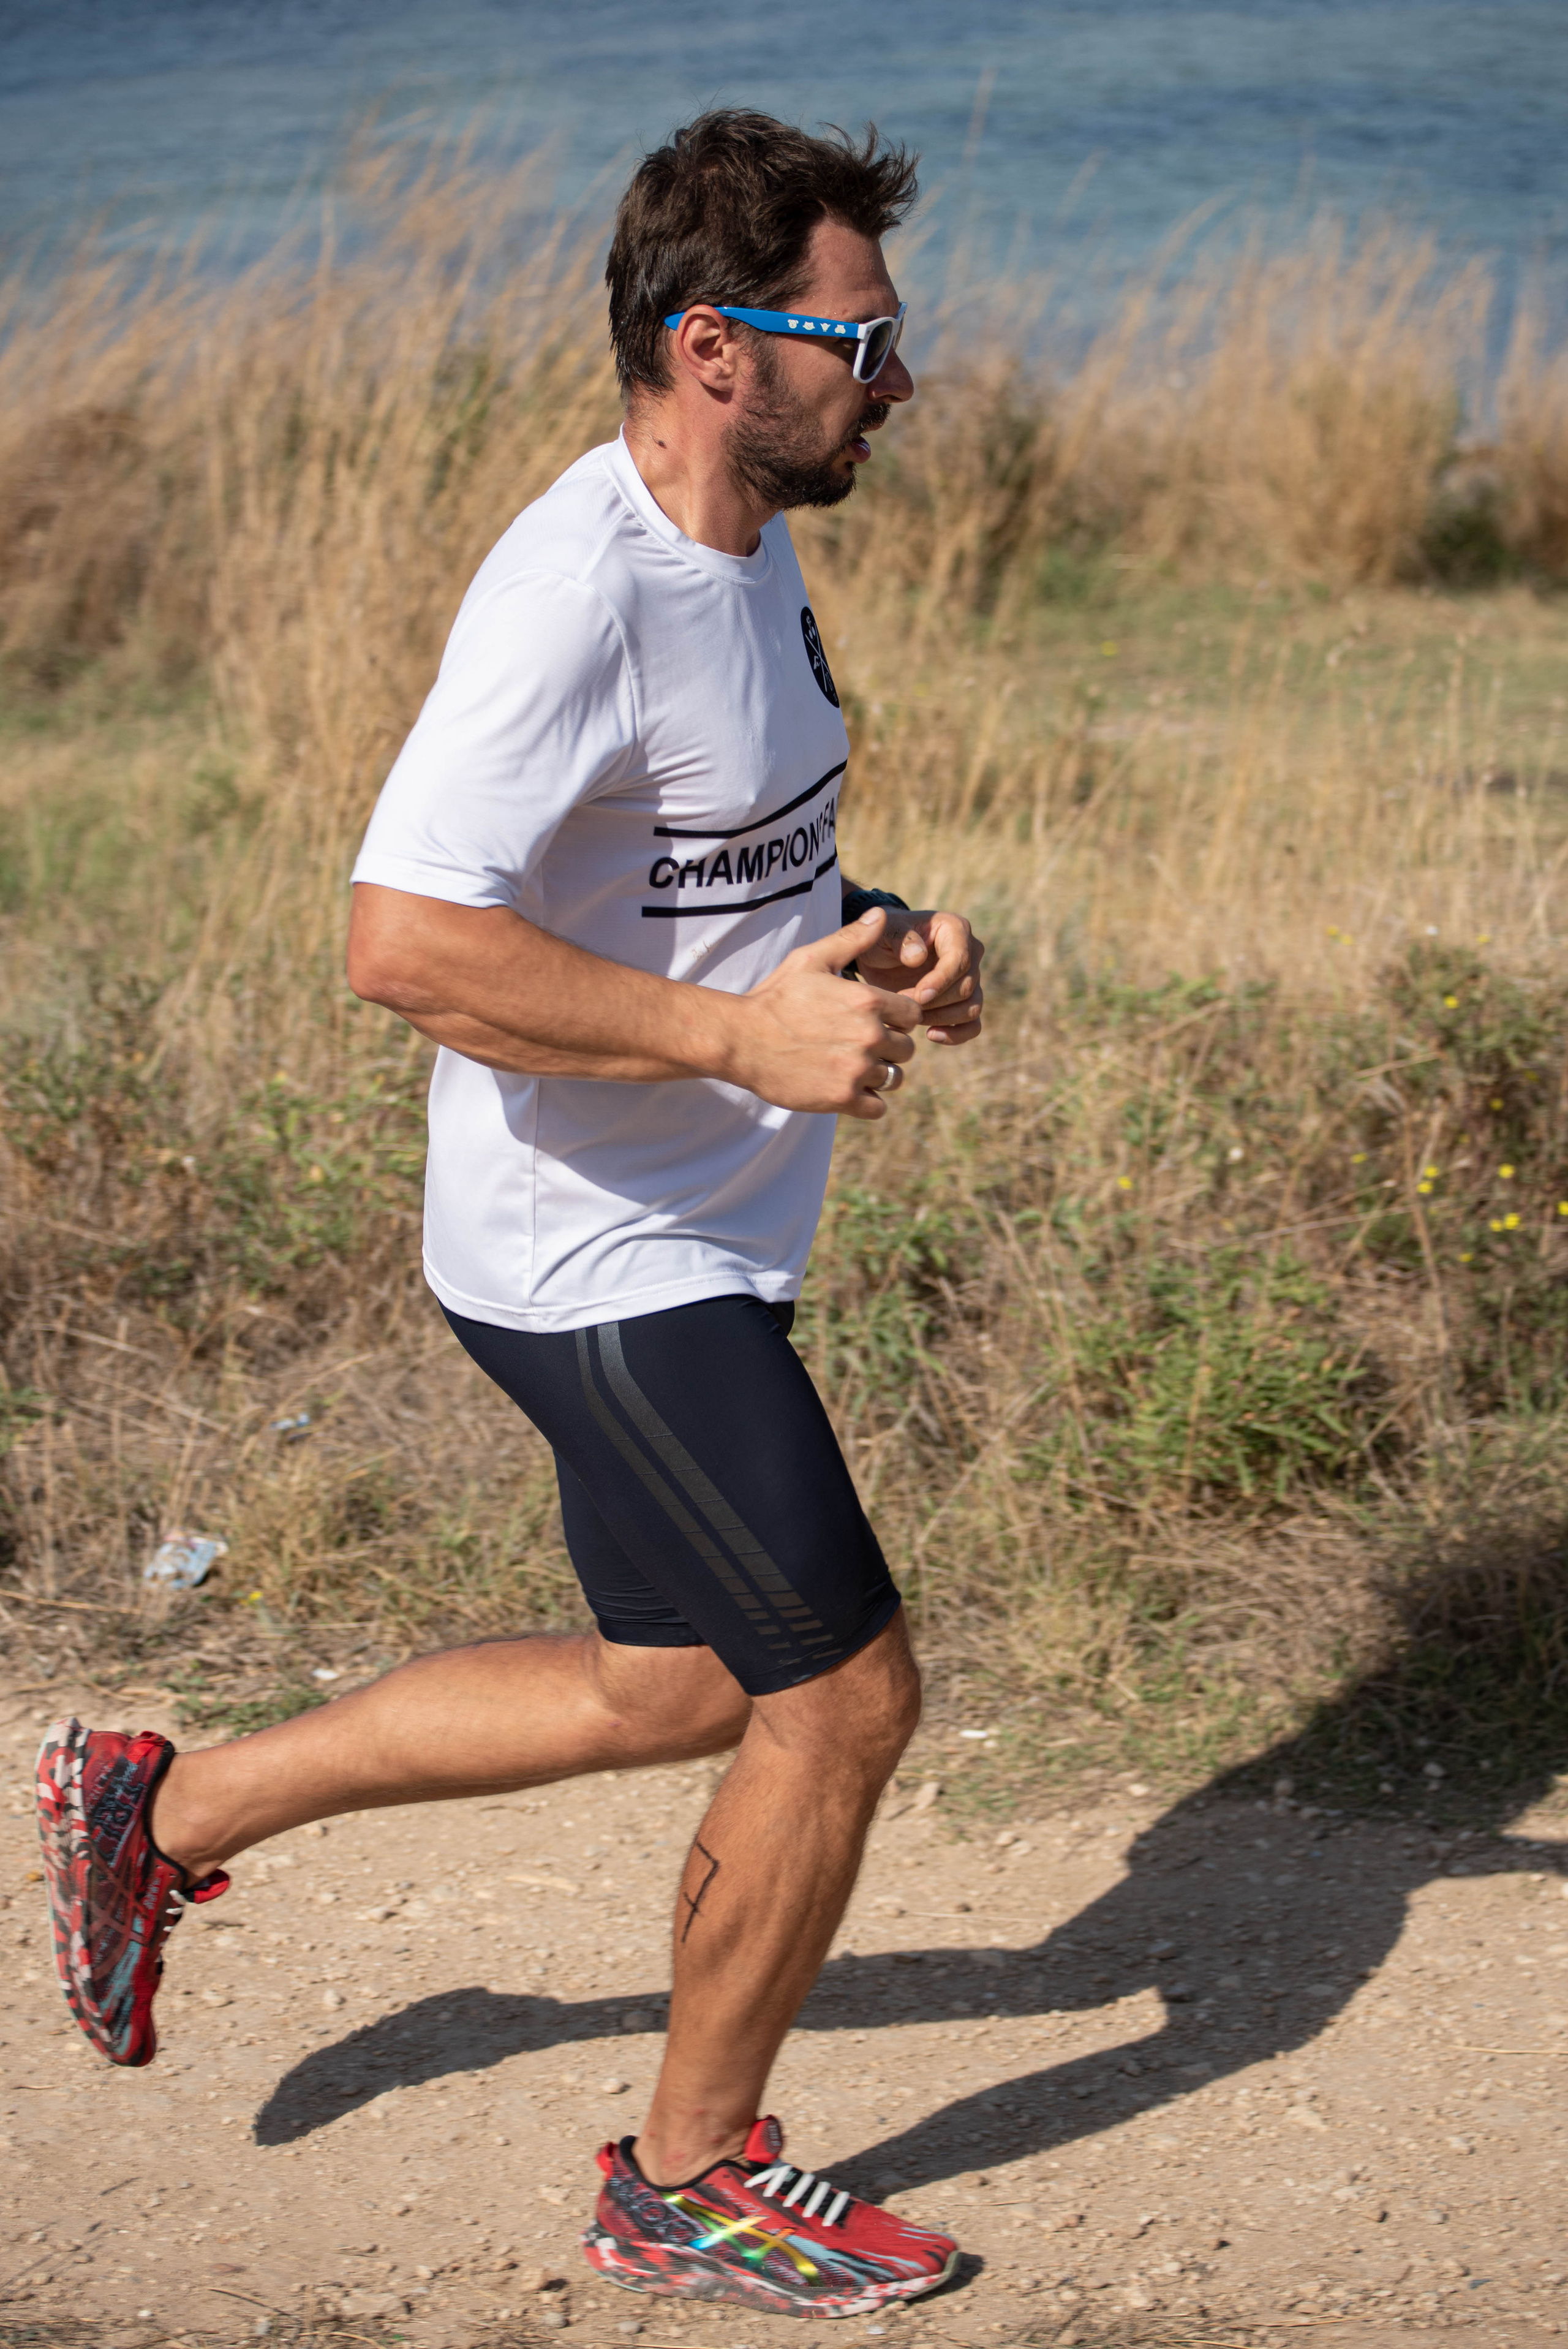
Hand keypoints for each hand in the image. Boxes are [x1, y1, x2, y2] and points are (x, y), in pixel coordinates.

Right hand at [726, 909, 919, 1118]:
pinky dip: (866, 1101)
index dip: (896, 1019)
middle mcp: (869, 1035)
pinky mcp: (842, 1098)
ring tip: (849, 1067)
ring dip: (878, 1075)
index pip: (913, 1016)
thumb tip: (881, 914)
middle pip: (906, 1050)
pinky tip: (845, 1088)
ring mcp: (856, 1069)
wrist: (740, 1039)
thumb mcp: (811, 959)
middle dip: (888, 1048)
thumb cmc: (775, 997)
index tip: (874, 1021)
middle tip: (857, 1046)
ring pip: (894, 1079)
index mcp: (868, 1001)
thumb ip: (851, 939)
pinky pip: (878, 1107)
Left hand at [849, 905, 984, 1045]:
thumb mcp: (883, 933)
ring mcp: (971, 979)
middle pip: (966, 987)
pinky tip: (930, 1035)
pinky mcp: (964, 1001)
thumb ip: (900, 939)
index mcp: (955, 929)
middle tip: (902, 1005)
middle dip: (934, 1002)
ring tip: (911, 1018)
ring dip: (941, 1018)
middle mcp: (971, 952)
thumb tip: (919, 958)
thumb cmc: (882, 938)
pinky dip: (956, 1034)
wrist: (880, 954)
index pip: (960, 960)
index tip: (918, 997)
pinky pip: (973, 1024)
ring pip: (971, 1007)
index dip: (941, 982)